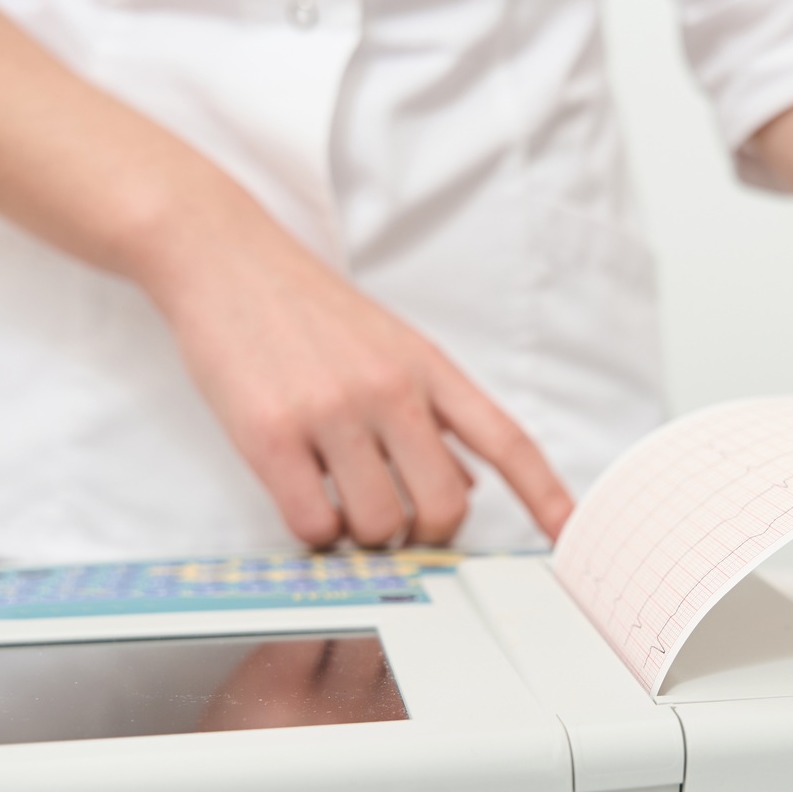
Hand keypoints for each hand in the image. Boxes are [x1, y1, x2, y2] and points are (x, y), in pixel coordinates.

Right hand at [155, 235, 572, 548]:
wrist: (223, 257)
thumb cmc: (305, 307)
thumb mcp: (390, 347)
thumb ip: (433, 414)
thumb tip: (471, 486)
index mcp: (428, 368)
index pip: (505, 440)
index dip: (543, 494)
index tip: (569, 535)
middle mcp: (390, 390)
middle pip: (445, 507)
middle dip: (424, 534)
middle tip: (396, 524)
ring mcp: (331, 412)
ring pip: (379, 525)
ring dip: (362, 534)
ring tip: (338, 502)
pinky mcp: (271, 435)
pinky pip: (314, 524)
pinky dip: (315, 532)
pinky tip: (303, 500)